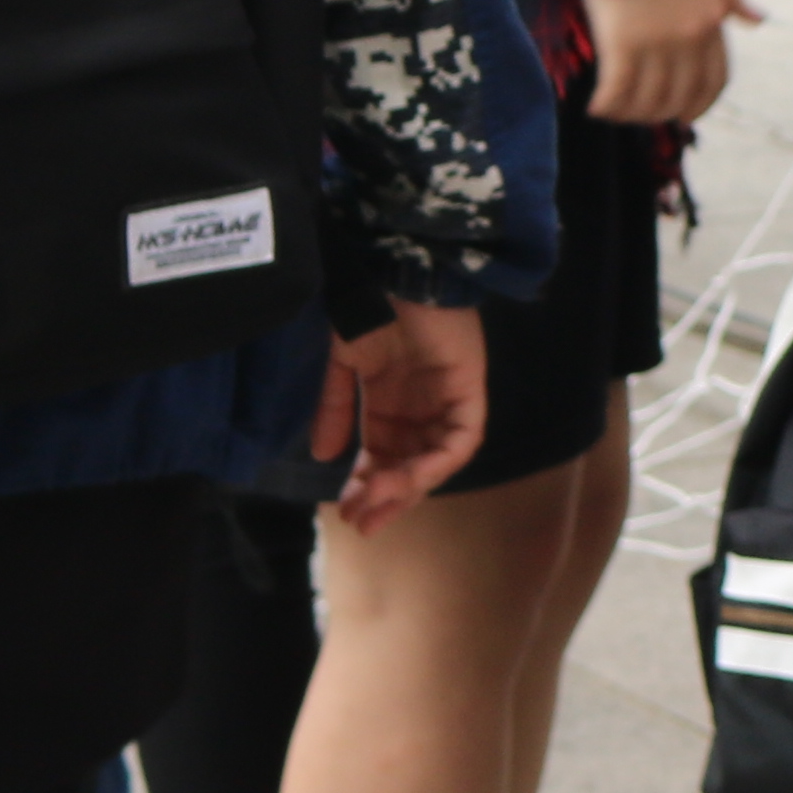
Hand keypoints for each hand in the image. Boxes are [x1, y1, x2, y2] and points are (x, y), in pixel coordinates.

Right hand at [318, 302, 488, 524]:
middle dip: (386, 497)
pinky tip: (409, 477)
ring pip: (434, 461)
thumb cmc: (368, 306)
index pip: (383, 458)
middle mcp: (421, 408)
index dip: (366, 486)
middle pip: (409, 467)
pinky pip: (462, 440)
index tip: (344, 512)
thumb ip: (336, 410)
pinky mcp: (468, 390)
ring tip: (376, 500)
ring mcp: (447, 400)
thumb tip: (324, 457)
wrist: (395, 270)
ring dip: (407, 486)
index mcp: (390, 403)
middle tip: (361, 522)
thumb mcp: (343, 365)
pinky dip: (437, 462)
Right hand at [585, 0, 753, 126]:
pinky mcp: (622, 42)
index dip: (702, 102)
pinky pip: (617, 88)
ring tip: (616, 112)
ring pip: (649, 98)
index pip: (716, 77)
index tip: (688, 114)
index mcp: (712, 19)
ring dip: (633, 113)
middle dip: (665, 112)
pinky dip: (607, 104)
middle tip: (647, 118)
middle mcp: (690, 37)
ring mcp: (657, 42)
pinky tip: (596, 108)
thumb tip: (759, 18)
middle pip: (682, 94)